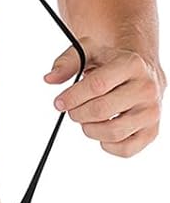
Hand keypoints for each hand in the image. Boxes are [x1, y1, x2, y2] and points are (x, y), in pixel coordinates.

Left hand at [44, 39, 164, 156]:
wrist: (144, 73)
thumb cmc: (114, 65)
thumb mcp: (91, 52)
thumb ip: (68, 63)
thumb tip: (50, 78)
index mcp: (132, 64)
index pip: (97, 85)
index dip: (72, 97)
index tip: (59, 103)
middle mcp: (146, 88)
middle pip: (101, 111)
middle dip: (78, 114)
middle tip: (73, 111)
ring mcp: (151, 112)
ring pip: (112, 133)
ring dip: (90, 130)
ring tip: (88, 120)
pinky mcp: (151, 132)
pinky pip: (124, 150)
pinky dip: (106, 145)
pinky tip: (103, 130)